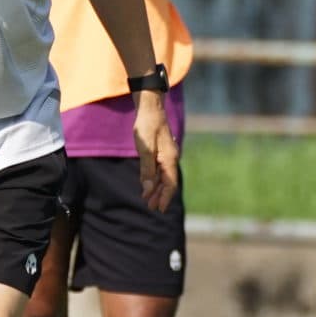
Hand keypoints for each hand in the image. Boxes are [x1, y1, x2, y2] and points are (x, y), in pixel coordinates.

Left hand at [132, 91, 178, 212]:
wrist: (150, 108)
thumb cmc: (147, 127)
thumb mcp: (145, 149)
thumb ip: (146, 170)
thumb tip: (147, 189)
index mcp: (169, 159)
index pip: (169, 184)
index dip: (164, 197)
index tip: (159, 209)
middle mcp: (170, 159)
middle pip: (168, 182)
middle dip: (160, 196)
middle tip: (152, 208)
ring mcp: (166, 155)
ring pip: (163, 177)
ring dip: (156, 188)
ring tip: (148, 200)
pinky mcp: (161, 151)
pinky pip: (160, 169)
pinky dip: (154, 179)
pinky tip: (148, 184)